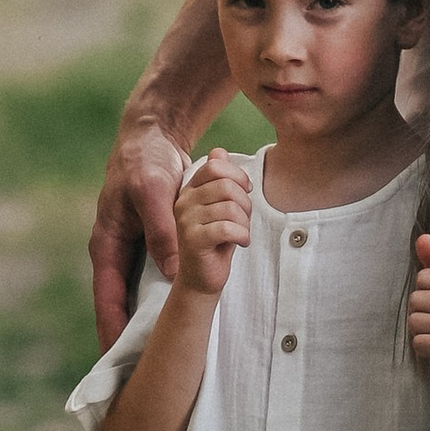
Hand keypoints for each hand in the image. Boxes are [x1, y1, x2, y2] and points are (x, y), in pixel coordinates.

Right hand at [90, 114, 191, 345]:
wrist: (154, 136)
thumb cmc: (145, 162)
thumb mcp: (151, 193)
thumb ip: (161, 231)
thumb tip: (171, 272)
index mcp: (107, 245)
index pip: (106, 300)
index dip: (111, 331)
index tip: (115, 360)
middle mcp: (118, 252)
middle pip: (123, 304)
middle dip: (130, 335)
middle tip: (140, 370)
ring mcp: (135, 249)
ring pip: (143, 292)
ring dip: (151, 317)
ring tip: (160, 352)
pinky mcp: (154, 242)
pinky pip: (161, 274)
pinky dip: (170, 292)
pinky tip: (183, 312)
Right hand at [172, 151, 254, 296]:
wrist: (202, 279)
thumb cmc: (215, 242)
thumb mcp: (221, 206)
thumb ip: (221, 180)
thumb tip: (219, 152)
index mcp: (189, 191)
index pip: (216, 166)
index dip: (238, 176)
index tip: (246, 191)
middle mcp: (183, 202)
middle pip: (226, 185)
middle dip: (245, 203)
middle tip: (244, 219)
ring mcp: (185, 221)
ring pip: (230, 207)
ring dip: (244, 223)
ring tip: (240, 233)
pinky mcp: (193, 240)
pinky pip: (228, 228)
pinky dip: (242, 236)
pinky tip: (240, 243)